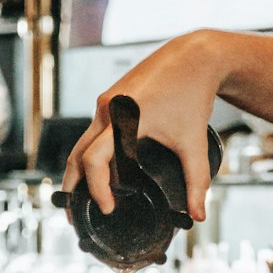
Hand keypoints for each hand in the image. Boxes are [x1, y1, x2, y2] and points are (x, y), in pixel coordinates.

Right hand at [61, 31, 224, 220]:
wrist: (195, 56)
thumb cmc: (193, 93)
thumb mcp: (194, 142)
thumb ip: (196, 182)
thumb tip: (199, 216)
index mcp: (125, 118)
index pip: (95, 159)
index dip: (96, 188)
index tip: (107, 208)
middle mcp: (108, 109)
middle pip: (77, 155)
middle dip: (73, 187)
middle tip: (75, 216)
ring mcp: (106, 102)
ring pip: (84, 143)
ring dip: (83, 171)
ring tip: (88, 198)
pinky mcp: (110, 99)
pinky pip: (95, 132)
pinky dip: (95, 154)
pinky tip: (108, 173)